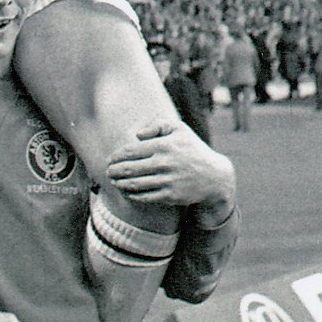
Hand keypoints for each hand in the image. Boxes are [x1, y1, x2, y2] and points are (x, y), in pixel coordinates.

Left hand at [107, 123, 235, 219]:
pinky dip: (132, 195)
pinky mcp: (170, 196)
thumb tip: (137, 135)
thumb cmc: (192, 149)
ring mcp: (167, 181)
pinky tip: (127, 191)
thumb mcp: (179, 129)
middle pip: (129, 169)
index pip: (131, 151)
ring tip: (114, 181)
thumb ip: (157, 125)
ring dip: (120, 183)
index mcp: (164, 145)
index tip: (110, 159)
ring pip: (135, 184)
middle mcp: (164, 163)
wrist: (214, 177)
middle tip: (107, 171)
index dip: (116, 156)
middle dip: (114, 171)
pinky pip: (145, 197)